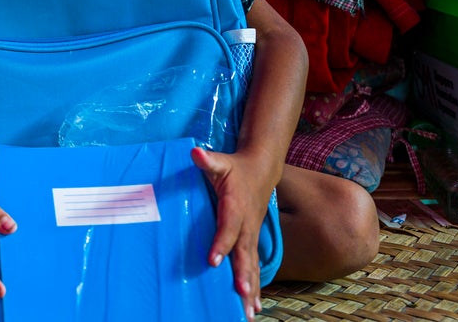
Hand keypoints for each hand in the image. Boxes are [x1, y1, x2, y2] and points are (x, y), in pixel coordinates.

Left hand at [191, 146, 272, 321]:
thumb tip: (195, 152)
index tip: (213, 261)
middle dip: (243, 275)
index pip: (228, 227)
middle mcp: (247, 225)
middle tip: (241, 295)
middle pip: (245, 253)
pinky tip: (254, 307)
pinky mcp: (252, 241)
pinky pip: (254, 266)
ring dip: (251, 288)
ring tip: (248, 311)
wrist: (261, 170)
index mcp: (235, 207)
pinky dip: (255, 286)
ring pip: (251, 265)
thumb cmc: (235, 168)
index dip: (222, 243)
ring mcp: (251, 235)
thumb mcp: (221, 161)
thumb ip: (208, 160)